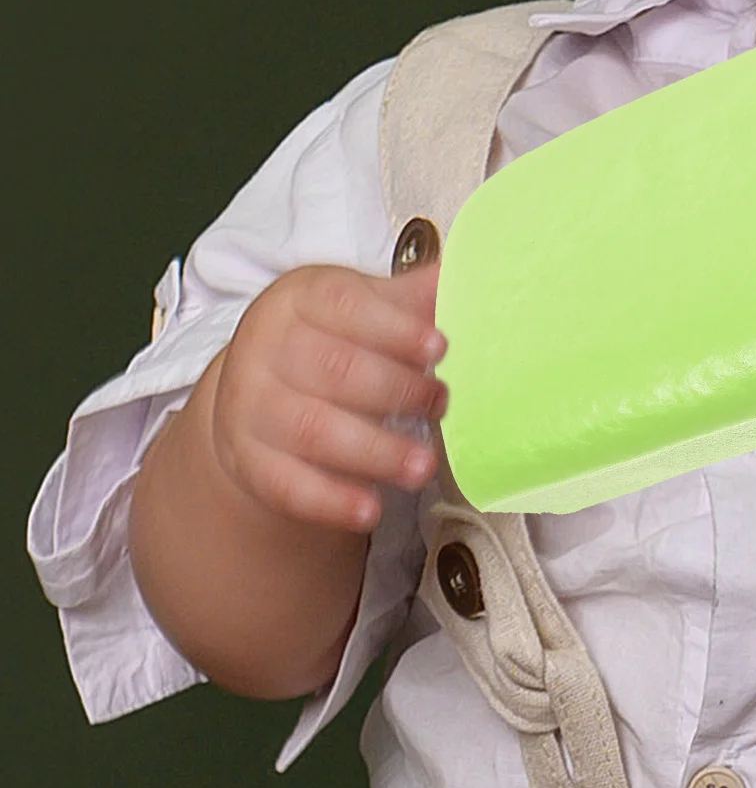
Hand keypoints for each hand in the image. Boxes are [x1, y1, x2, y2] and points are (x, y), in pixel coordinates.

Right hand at [209, 262, 447, 533]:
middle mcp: (265, 347)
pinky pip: (286, 484)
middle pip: (333, 369)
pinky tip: (370, 510)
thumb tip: (477, 277)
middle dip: (396, 390)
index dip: (395, 328)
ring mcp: (249, 405)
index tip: (441, 348)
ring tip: (423, 466)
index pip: (345, 306)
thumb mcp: (366, 303)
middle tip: (442, 403)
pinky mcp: (246, 459)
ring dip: (374, 451)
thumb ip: (416, 296)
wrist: (259, 383)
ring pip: (313, 429)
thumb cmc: (331, 333)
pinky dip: (330, 500)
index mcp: (299, 297)